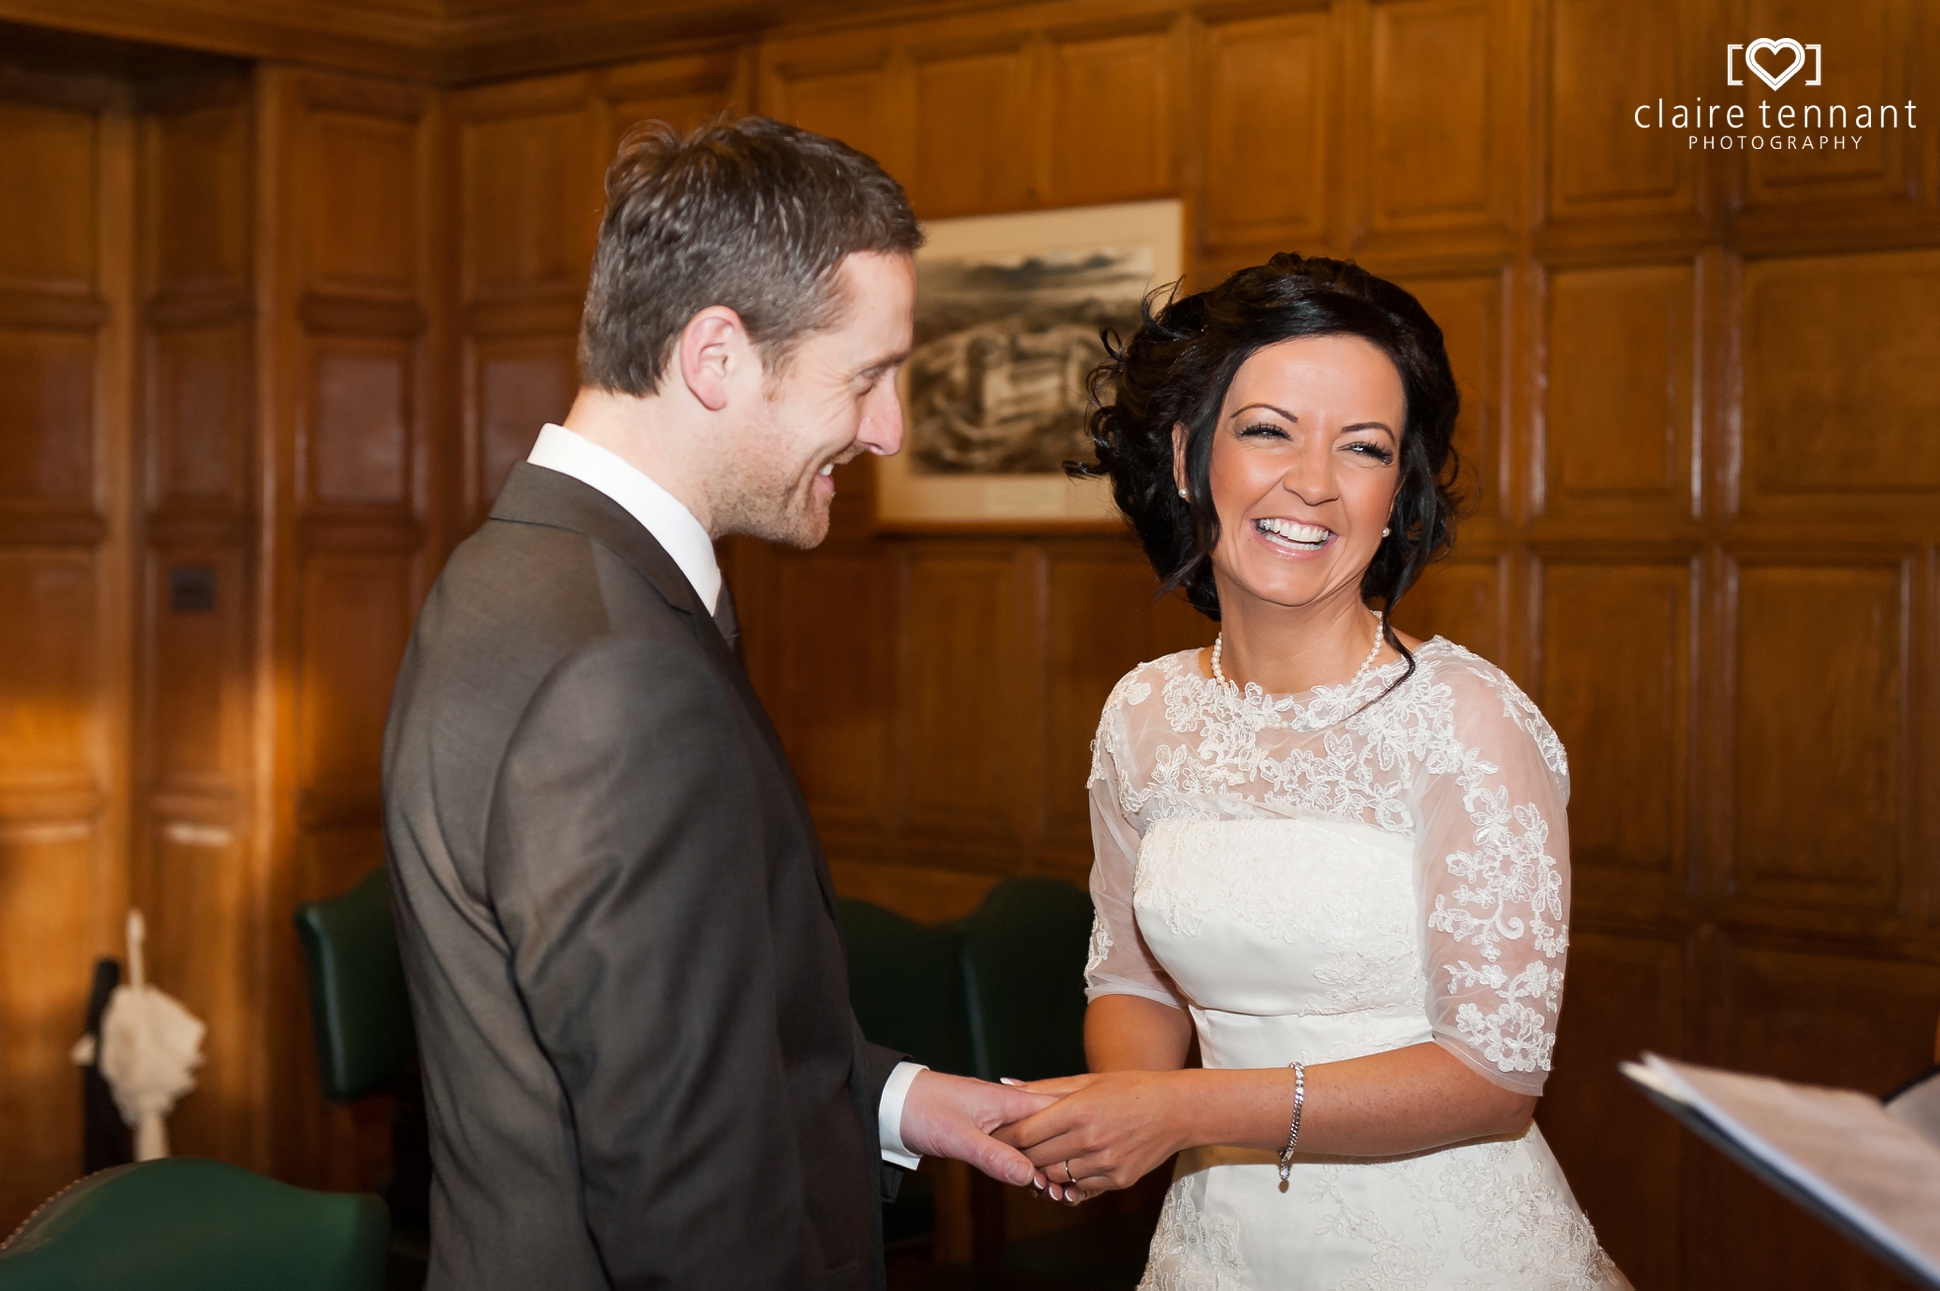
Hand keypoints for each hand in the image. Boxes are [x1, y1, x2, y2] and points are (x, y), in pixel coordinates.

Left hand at [898, 1070, 1056, 1188]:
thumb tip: (1030, 1176)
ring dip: (1042, 1164)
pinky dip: (1024, 1163)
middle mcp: (1007, 1107)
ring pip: (1032, 1141)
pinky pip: (1014, 1146)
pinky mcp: (985, 1130)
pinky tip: (1030, 1181)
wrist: (890, 1101)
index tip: (1081, 1166)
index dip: (1071, 1136)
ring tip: (1054, 1192)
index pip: (1056, 1111)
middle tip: (1067, 1191)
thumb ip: (994, 1156)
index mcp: (1008, 1101)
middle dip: (1060, 1158)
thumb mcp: (958, 1137)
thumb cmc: (921, 1109)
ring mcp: (997, 1118)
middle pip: (1048, 1130)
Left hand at [995, 1071, 1185, 1195]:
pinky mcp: (1118, 1181)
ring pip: (1055, 1176)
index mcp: (1079, 1110)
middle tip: (1013, 1148)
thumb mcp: (1087, 1081)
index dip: (1006, 1136)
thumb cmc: (1129, 1088)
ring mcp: (1105, 1163)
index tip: (996, 1134)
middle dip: (1021, 1154)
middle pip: (1036, 1157)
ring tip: (1042, 1156)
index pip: (1026, 1132)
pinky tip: (1072, 1163)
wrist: (1177, 1110)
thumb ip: (1044, 1088)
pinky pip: (1081, 1186)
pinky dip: (1071, 1178)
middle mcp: (1090, 1139)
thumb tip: (1005, 1083)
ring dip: (1045, 1168)